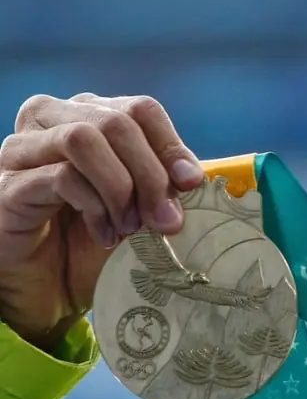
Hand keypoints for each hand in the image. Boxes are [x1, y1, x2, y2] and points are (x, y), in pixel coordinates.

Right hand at [0, 94, 203, 346]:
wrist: (44, 288)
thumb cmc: (92, 240)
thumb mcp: (138, 207)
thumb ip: (161, 184)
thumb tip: (195, 177)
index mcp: (88, 114)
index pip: (139, 109)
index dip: (170, 145)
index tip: (191, 184)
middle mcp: (50, 120)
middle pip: (116, 122)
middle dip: (151, 173)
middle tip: (166, 220)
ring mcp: (21, 150)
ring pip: (83, 139)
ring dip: (120, 185)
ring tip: (131, 226)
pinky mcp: (7, 185)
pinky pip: (59, 176)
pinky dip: (94, 206)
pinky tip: (105, 235)